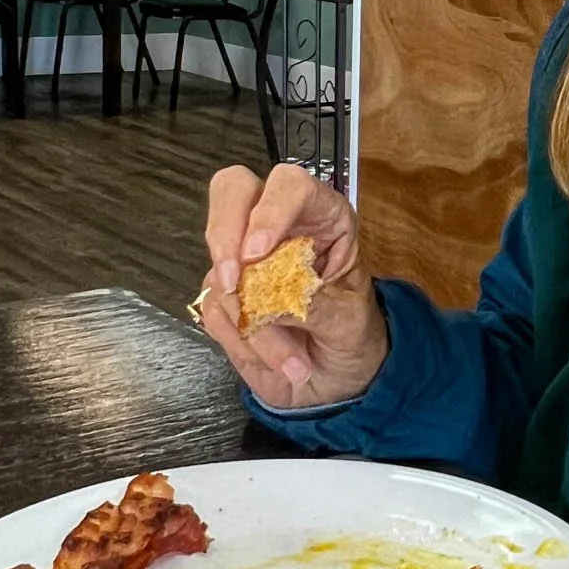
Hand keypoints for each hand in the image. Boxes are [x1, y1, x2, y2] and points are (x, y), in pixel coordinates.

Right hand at [198, 164, 387, 410]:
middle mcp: (279, 230)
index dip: (270, 210)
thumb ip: (314, 304)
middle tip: (233, 281)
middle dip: (225, 234)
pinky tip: (275, 360)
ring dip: (252, 322)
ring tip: (293, 360)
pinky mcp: (226, 297)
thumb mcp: (349, 321)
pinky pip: (215, 310)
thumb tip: (269, 297)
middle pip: (232, 192)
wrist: (339, 382)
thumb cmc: (354, 338)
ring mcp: (246, 261)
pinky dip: (242, 342)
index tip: (258, 250)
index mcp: (322, 219)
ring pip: (221, 268)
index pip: (291, 186)